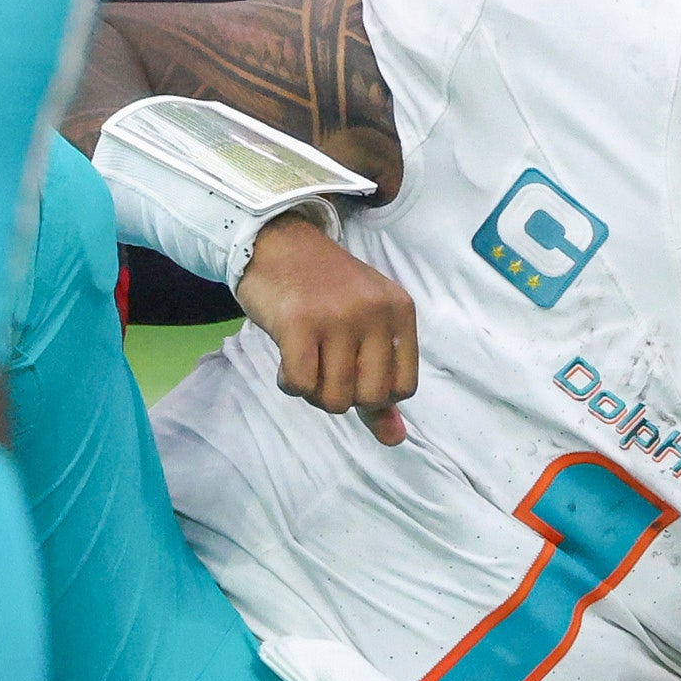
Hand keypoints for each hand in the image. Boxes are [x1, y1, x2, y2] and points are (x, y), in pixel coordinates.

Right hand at [240, 213, 416, 444]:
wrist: (277, 242)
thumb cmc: (324, 290)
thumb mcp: (365, 327)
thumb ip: (382, 385)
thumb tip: (396, 439)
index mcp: (400, 310)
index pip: (403, 388)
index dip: (374, 393)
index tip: (352, 370)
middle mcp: (374, 311)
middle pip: (369, 398)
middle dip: (342, 396)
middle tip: (323, 367)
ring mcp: (337, 316)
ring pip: (334, 398)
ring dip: (313, 391)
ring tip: (305, 360)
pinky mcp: (298, 322)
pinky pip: (300, 384)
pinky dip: (289, 383)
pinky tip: (285, 359)